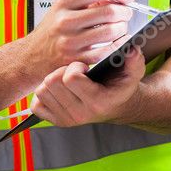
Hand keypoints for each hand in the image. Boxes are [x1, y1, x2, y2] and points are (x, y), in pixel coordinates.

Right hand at [24, 0, 135, 75]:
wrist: (33, 55)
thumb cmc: (52, 29)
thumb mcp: (62, 7)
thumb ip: (86, 0)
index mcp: (65, 3)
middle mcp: (66, 20)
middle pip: (109, 11)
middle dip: (125, 11)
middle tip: (126, 13)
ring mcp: (71, 41)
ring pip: (111, 31)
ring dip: (123, 28)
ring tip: (121, 27)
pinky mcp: (77, 59)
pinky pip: (107, 51)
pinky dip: (118, 45)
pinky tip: (117, 41)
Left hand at [29, 45, 145, 126]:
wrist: (116, 106)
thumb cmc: (119, 86)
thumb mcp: (132, 72)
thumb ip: (134, 60)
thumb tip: (131, 48)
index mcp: (98, 102)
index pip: (70, 78)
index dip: (75, 66)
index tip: (84, 67)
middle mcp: (81, 114)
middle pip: (51, 82)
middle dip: (61, 71)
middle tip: (73, 72)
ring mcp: (67, 120)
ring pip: (41, 90)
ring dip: (51, 81)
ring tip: (66, 81)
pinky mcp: (56, 121)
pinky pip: (36, 104)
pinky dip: (44, 94)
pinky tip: (58, 91)